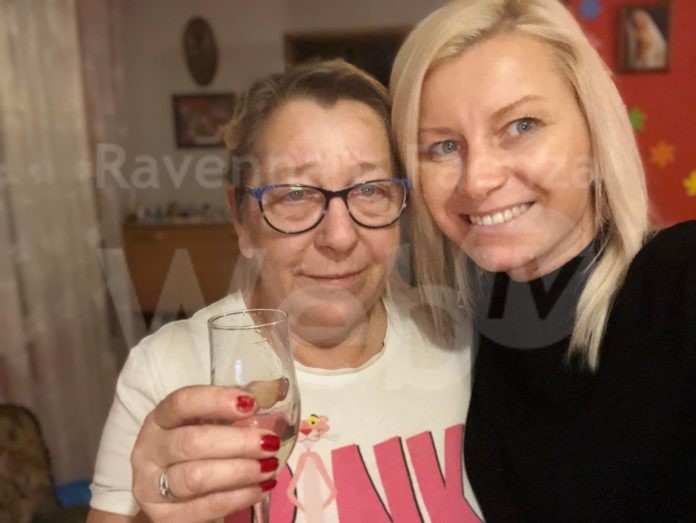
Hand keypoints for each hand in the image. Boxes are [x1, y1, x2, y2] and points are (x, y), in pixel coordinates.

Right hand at [130, 386, 280, 522]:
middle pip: (191, 442)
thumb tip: (278, 390)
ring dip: (240, 471)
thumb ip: (238, 410)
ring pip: (196, 477)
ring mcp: (152, 487)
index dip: (215, 400)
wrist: (174, 497)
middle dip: (236, 442)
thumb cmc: (197, 451)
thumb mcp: (209, 426)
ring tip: (269, 466)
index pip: (181, 403)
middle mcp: (149, 451)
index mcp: (160, 420)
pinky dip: (240, 496)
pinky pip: (207, 506)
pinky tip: (262, 487)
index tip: (250, 403)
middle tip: (269, 442)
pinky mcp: (167, 517)